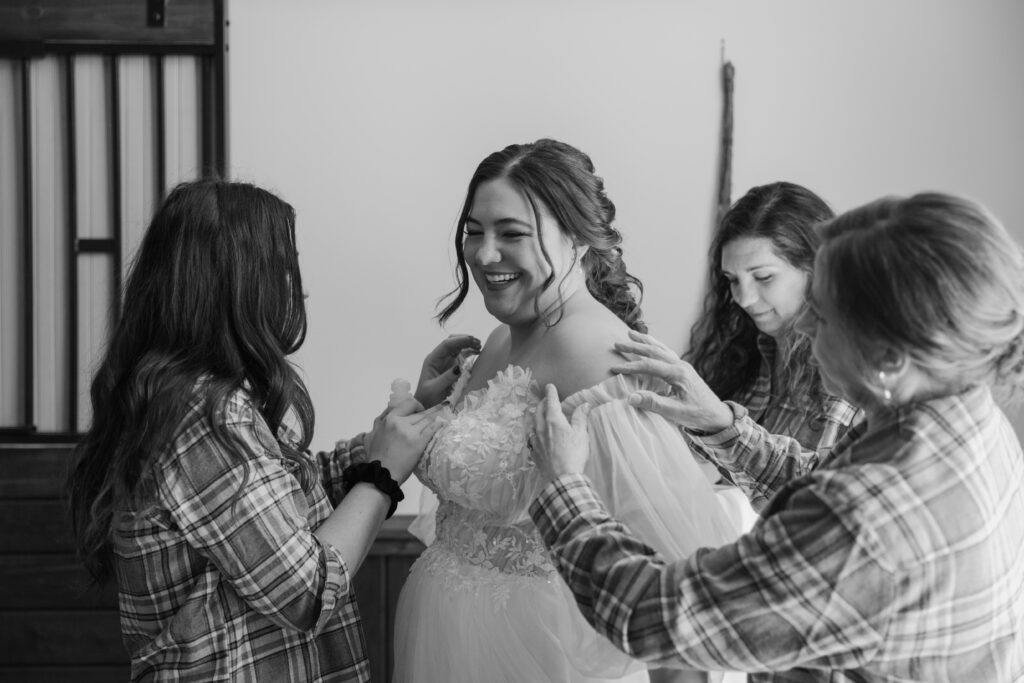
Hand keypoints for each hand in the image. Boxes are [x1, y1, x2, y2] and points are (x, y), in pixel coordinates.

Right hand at [366, 398, 446, 483]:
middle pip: (419, 413)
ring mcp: (410, 433)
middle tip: (436, 412)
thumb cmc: (376, 456)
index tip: (420, 411)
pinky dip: (438, 425)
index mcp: (389, 420)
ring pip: (427, 420)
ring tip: (444, 415)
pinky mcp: (419, 443)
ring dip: (436, 417)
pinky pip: (431, 429)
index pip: (407, 404)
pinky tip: (443, 423)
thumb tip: (390, 410)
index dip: (416, 406)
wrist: (382, 474)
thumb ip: (382, 420)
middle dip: (428, 413)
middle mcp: (400, 423)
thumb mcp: (373, 433)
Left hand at [414, 334, 480, 407]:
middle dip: (465, 339)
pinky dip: (469, 352)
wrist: (425, 405)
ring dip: (468, 344)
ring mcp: (446, 362)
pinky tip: (477, 352)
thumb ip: (446, 378)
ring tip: (479, 346)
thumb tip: (459, 367)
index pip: (446, 345)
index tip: (471, 340)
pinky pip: (462, 356)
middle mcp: (439, 358)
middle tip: (478, 342)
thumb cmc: (427, 398)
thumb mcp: (434, 388)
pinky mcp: (452, 367)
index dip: (459, 340)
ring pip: (458, 347)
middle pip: (452, 342)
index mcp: (433, 359)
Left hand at [531, 384, 591, 482]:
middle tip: (547, 400)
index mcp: (554, 420)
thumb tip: (584, 405)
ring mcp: (535, 440)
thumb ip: (581, 418)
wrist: (562, 478)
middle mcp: (541, 428)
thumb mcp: (581, 434)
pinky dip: (532, 431)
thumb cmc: (574, 455)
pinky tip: (533, 434)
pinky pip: (529, 437)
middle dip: (543, 403)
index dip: (551, 392)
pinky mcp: (533, 452)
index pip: (551, 401)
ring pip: (531, 423)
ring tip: (537, 414)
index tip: (550, 386)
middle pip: (538, 410)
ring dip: (534, 416)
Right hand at [611, 329, 733, 432]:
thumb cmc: (697, 415)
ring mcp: (683, 366)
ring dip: (645, 341)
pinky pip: (667, 352)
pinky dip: (655, 345)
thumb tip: (630, 397)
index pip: (649, 365)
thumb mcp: (675, 412)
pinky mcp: (684, 370)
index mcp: (678, 374)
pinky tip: (650, 344)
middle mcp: (681, 365)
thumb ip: (653, 403)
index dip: (630, 367)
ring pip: (661, 348)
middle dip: (635, 346)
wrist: (717, 416)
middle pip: (654, 351)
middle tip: (617, 343)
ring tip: (631, 333)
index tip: (614, 369)